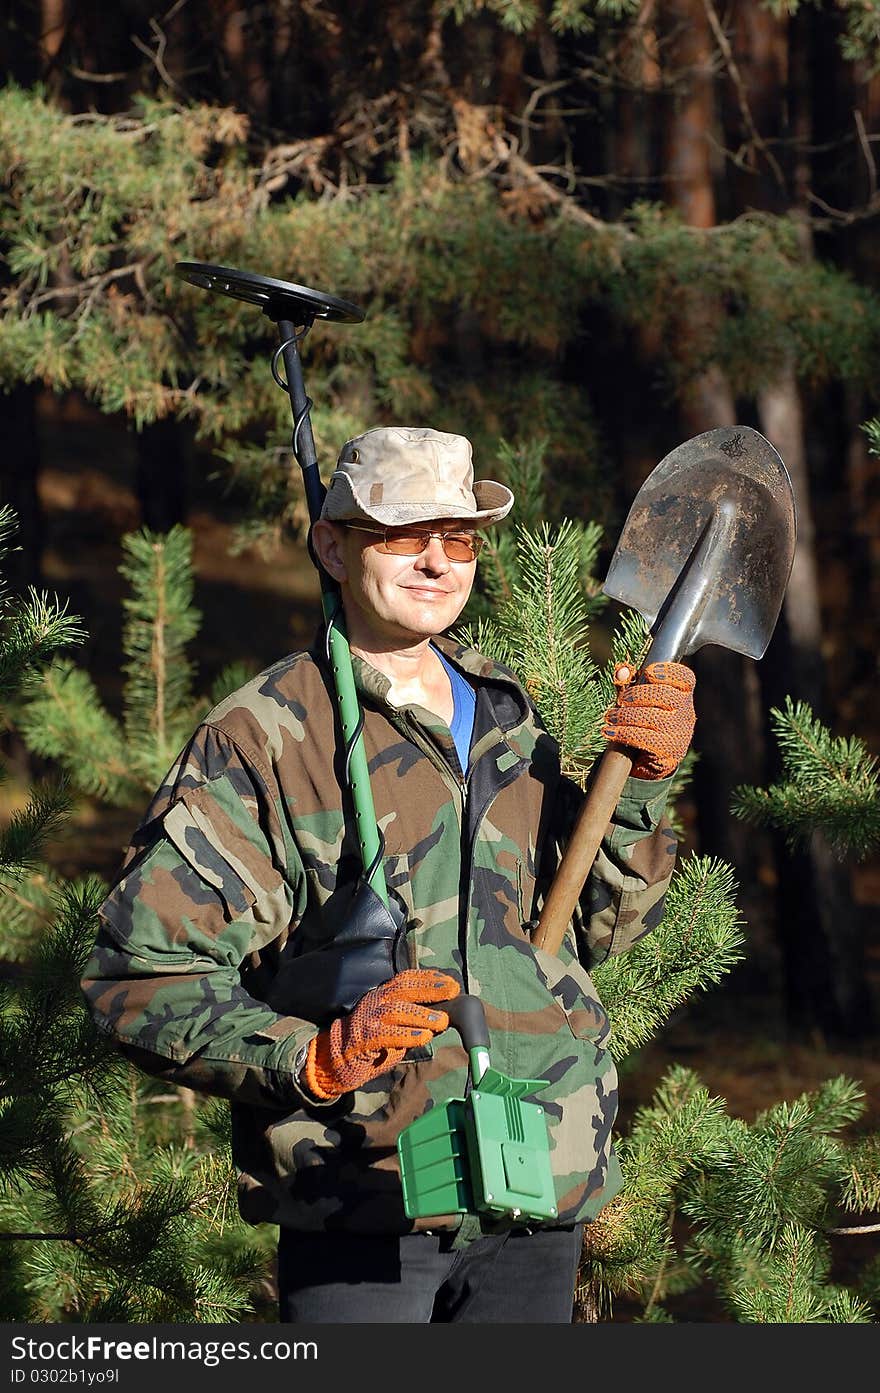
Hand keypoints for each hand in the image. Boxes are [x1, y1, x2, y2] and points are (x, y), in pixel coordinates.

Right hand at [302, 969, 459, 1099]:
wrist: (339, 1059)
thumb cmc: (373, 1041)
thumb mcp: (395, 1025)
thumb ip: (414, 1019)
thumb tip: (444, 1016)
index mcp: (383, 994)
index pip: (407, 979)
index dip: (429, 978)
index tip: (450, 981)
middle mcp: (376, 1001)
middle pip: (404, 989)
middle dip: (430, 989)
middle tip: (452, 992)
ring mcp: (368, 1018)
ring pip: (398, 1011)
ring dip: (423, 1015)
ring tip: (442, 1021)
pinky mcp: (364, 1039)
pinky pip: (388, 1035)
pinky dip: (407, 1035)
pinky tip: (424, 1038)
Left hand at [602, 660, 695, 778]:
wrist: (649, 761)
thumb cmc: (644, 723)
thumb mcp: (638, 700)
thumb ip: (630, 683)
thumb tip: (622, 670)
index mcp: (682, 696)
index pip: (685, 678)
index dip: (668, 672)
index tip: (648, 672)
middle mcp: (686, 714)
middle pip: (665, 695)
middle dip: (637, 694)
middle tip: (621, 701)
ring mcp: (680, 734)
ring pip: (653, 717)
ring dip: (625, 715)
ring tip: (609, 717)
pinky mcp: (669, 752)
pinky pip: (644, 738)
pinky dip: (622, 733)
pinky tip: (609, 732)